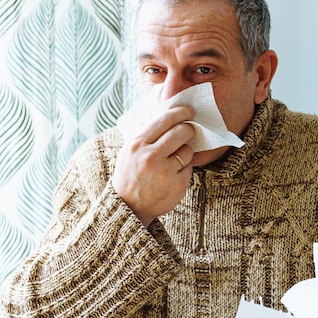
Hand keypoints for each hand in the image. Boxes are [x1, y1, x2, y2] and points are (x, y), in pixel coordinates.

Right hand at [113, 105, 195, 226]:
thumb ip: (146, 134)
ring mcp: (166, 172)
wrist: (128, 206)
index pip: (165, 120)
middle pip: (181, 132)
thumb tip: (168, 116)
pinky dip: (183, 169)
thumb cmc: (130, 174)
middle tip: (189, 130)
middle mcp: (151, 157)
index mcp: (138, 144)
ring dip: (184, 152)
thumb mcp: (129, 150)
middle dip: (188, 129)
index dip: (180, 112)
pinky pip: (189, 168)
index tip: (189, 111)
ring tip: (173, 159)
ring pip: (187, 151)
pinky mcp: (177, 185)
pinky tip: (172, 175)